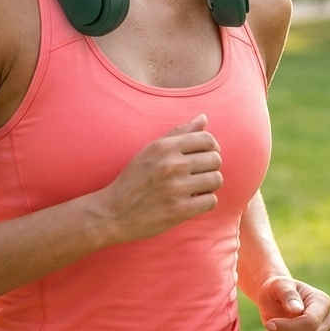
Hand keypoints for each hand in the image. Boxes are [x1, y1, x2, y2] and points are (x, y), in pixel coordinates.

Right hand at [98, 114, 221, 244]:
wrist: (113, 212)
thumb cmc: (133, 179)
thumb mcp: (150, 151)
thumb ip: (178, 133)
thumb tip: (204, 118)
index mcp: (164, 147)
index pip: (207, 139)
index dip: (211, 148)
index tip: (204, 157)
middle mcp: (171, 164)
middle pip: (215, 159)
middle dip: (210, 167)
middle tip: (198, 175)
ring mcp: (176, 188)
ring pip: (216, 180)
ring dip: (209, 185)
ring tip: (196, 188)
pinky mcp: (179, 210)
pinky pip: (211, 201)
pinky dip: (205, 202)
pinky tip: (192, 202)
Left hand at [257, 276, 329, 330]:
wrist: (275, 300)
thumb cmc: (276, 290)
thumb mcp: (277, 285)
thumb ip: (287, 293)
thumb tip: (297, 310)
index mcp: (323, 302)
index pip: (310, 323)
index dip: (287, 327)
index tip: (269, 324)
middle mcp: (329, 321)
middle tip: (268, 327)